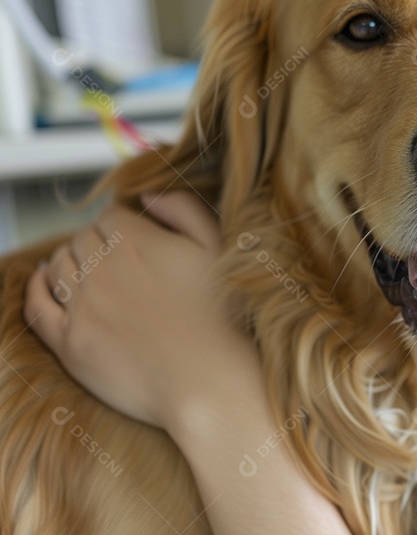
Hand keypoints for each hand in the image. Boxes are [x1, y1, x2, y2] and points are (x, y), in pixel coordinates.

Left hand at [23, 190, 255, 432]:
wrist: (208, 379)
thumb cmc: (221, 315)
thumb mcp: (217, 248)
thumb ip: (183, 210)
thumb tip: (147, 195)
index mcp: (137, 239)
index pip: (111, 214)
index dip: (124, 223)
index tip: (135, 238)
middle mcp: (102, 267)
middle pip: (82, 238)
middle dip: (96, 242)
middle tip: (116, 259)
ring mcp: (82, 305)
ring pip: (58, 265)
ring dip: (69, 261)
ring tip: (86, 270)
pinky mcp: (70, 342)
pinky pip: (37, 306)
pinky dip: (37, 288)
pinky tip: (45, 282)